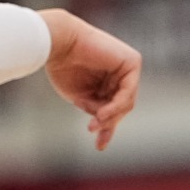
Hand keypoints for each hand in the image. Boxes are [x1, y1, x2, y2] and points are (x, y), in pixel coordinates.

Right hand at [41, 10, 140, 149]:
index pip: (113, 108)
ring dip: (110, 116)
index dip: (107, 128)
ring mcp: (127, 67)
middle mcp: (119, 73)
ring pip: (125, 103)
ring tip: (94, 123)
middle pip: (120, 107)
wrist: (58, 43)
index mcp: (106, 80)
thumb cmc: (62, 66)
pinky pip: (128, 92)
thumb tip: (107, 123)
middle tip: (92, 130)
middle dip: (108, 122)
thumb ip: (96, 108)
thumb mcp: (80, 96)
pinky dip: (116, 106)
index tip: (100, 146)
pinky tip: (102, 114)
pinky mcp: (131, 62)